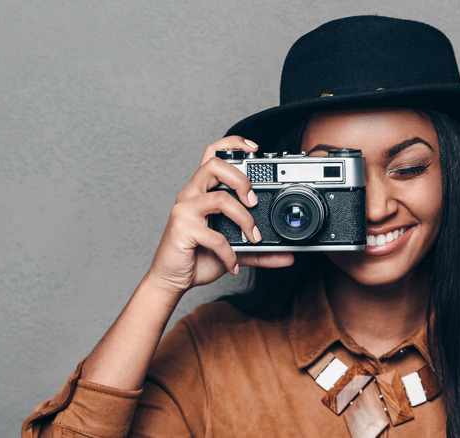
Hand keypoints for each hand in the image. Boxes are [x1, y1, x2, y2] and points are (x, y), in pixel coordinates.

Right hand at [145, 136, 293, 297]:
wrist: (172, 280)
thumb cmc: (198, 257)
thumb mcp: (234, 250)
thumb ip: (259, 251)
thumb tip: (288, 256)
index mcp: (201, 191)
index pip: (212, 154)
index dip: (232, 144)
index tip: (254, 148)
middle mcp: (191, 195)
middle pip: (214, 165)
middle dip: (241, 180)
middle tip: (254, 202)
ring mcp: (184, 211)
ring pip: (219, 198)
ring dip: (243, 218)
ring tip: (252, 236)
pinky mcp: (182, 229)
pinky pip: (215, 236)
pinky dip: (230, 253)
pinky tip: (234, 264)